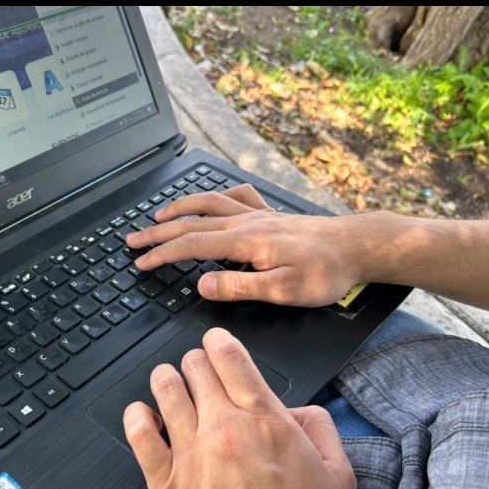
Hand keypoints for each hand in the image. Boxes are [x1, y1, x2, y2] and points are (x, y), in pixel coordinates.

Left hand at [123, 328, 354, 488]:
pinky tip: (144, 415)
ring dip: (166, 379)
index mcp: (265, 422)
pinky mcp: (167, 483)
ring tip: (170, 382)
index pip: (230, 356)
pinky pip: (139, 434)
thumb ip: (322, 429)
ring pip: (165, 389)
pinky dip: (136, 416)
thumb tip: (302, 409)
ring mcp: (192, 454)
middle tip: (199, 369)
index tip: (216, 341)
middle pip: (195, 366)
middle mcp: (225, 430)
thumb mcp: (337, 475)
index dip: (218, 340)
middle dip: (197, 361)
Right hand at [126, 185, 367, 306]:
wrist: (357, 246)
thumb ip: (239, 287)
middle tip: (132, 240)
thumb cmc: (325, 271)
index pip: (191, 246)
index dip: (161, 255)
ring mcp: (257, 214)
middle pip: (190, 222)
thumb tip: (201, 284)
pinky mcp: (268, 214)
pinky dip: (215, 197)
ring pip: (207, 204)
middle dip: (157, 233)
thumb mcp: (283, 290)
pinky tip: (210, 201)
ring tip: (157, 217)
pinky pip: (235, 197)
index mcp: (245, 242)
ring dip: (178, 208)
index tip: (140, 263)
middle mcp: (246, 222)